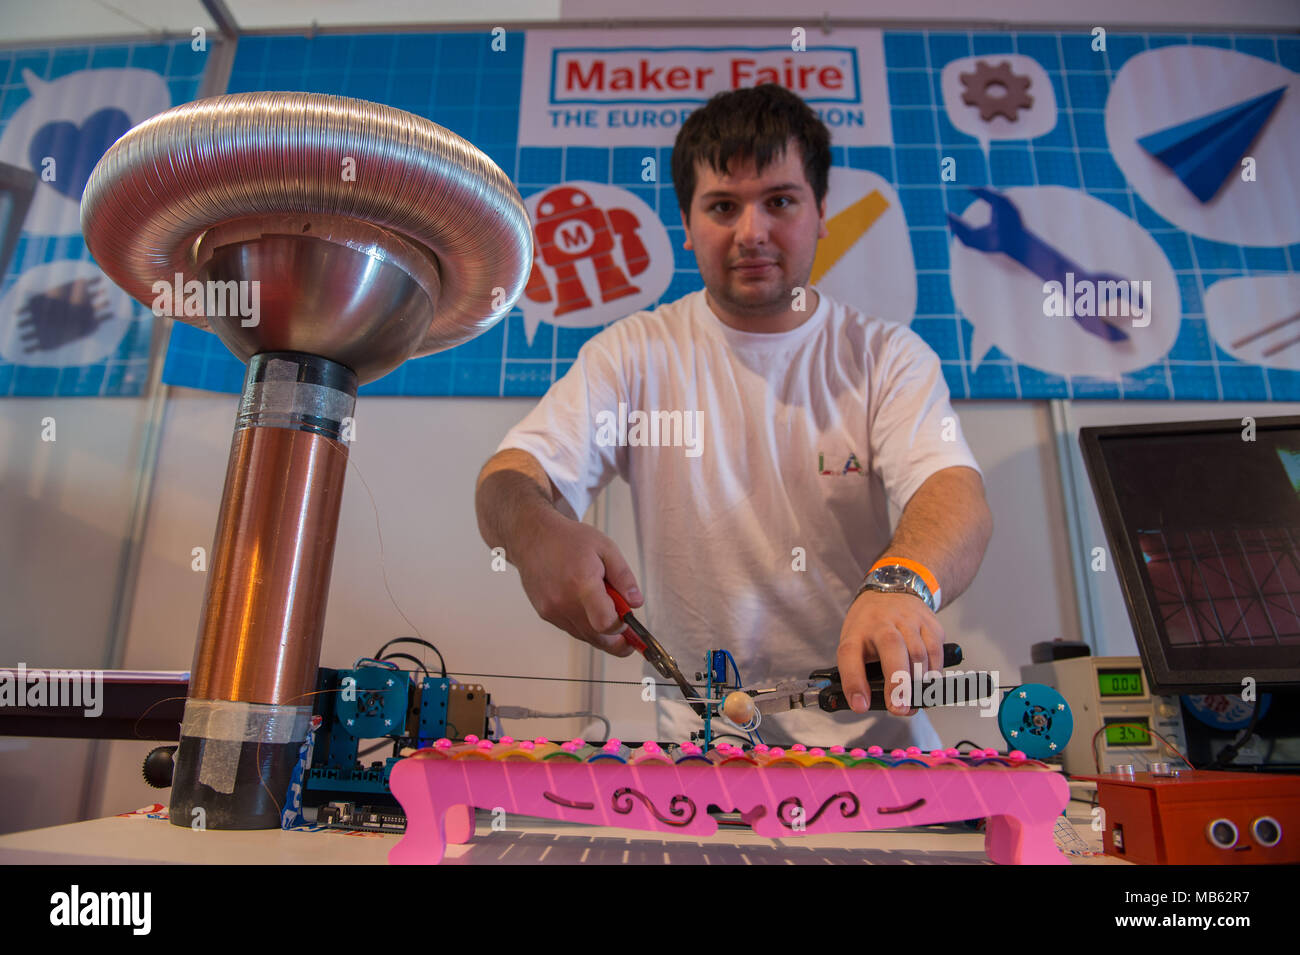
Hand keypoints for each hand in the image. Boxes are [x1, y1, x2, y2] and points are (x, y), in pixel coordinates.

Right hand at [512, 507, 641, 656]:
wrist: (533, 537)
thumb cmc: (570, 540)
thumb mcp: (606, 549)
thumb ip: (624, 577)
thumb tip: (637, 603)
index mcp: (582, 584)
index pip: (605, 623)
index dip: (622, 627)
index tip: (629, 620)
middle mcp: (564, 602)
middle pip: (597, 638)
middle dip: (617, 640)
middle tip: (628, 629)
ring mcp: (552, 610)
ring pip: (584, 636)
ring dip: (600, 632)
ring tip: (607, 609)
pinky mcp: (545, 614)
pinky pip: (571, 629)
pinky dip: (584, 625)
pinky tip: (587, 607)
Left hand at [836, 590, 943, 715]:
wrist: (893, 589)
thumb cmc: (870, 626)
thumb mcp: (855, 642)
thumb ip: (859, 671)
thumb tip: (864, 704)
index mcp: (857, 630)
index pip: (850, 654)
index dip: (854, 681)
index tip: (860, 705)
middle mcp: (882, 621)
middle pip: (891, 647)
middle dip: (897, 681)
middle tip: (899, 708)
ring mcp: (908, 619)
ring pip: (918, 652)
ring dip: (918, 683)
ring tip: (913, 702)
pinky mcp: (929, 622)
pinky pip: (936, 650)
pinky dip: (933, 672)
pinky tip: (927, 683)